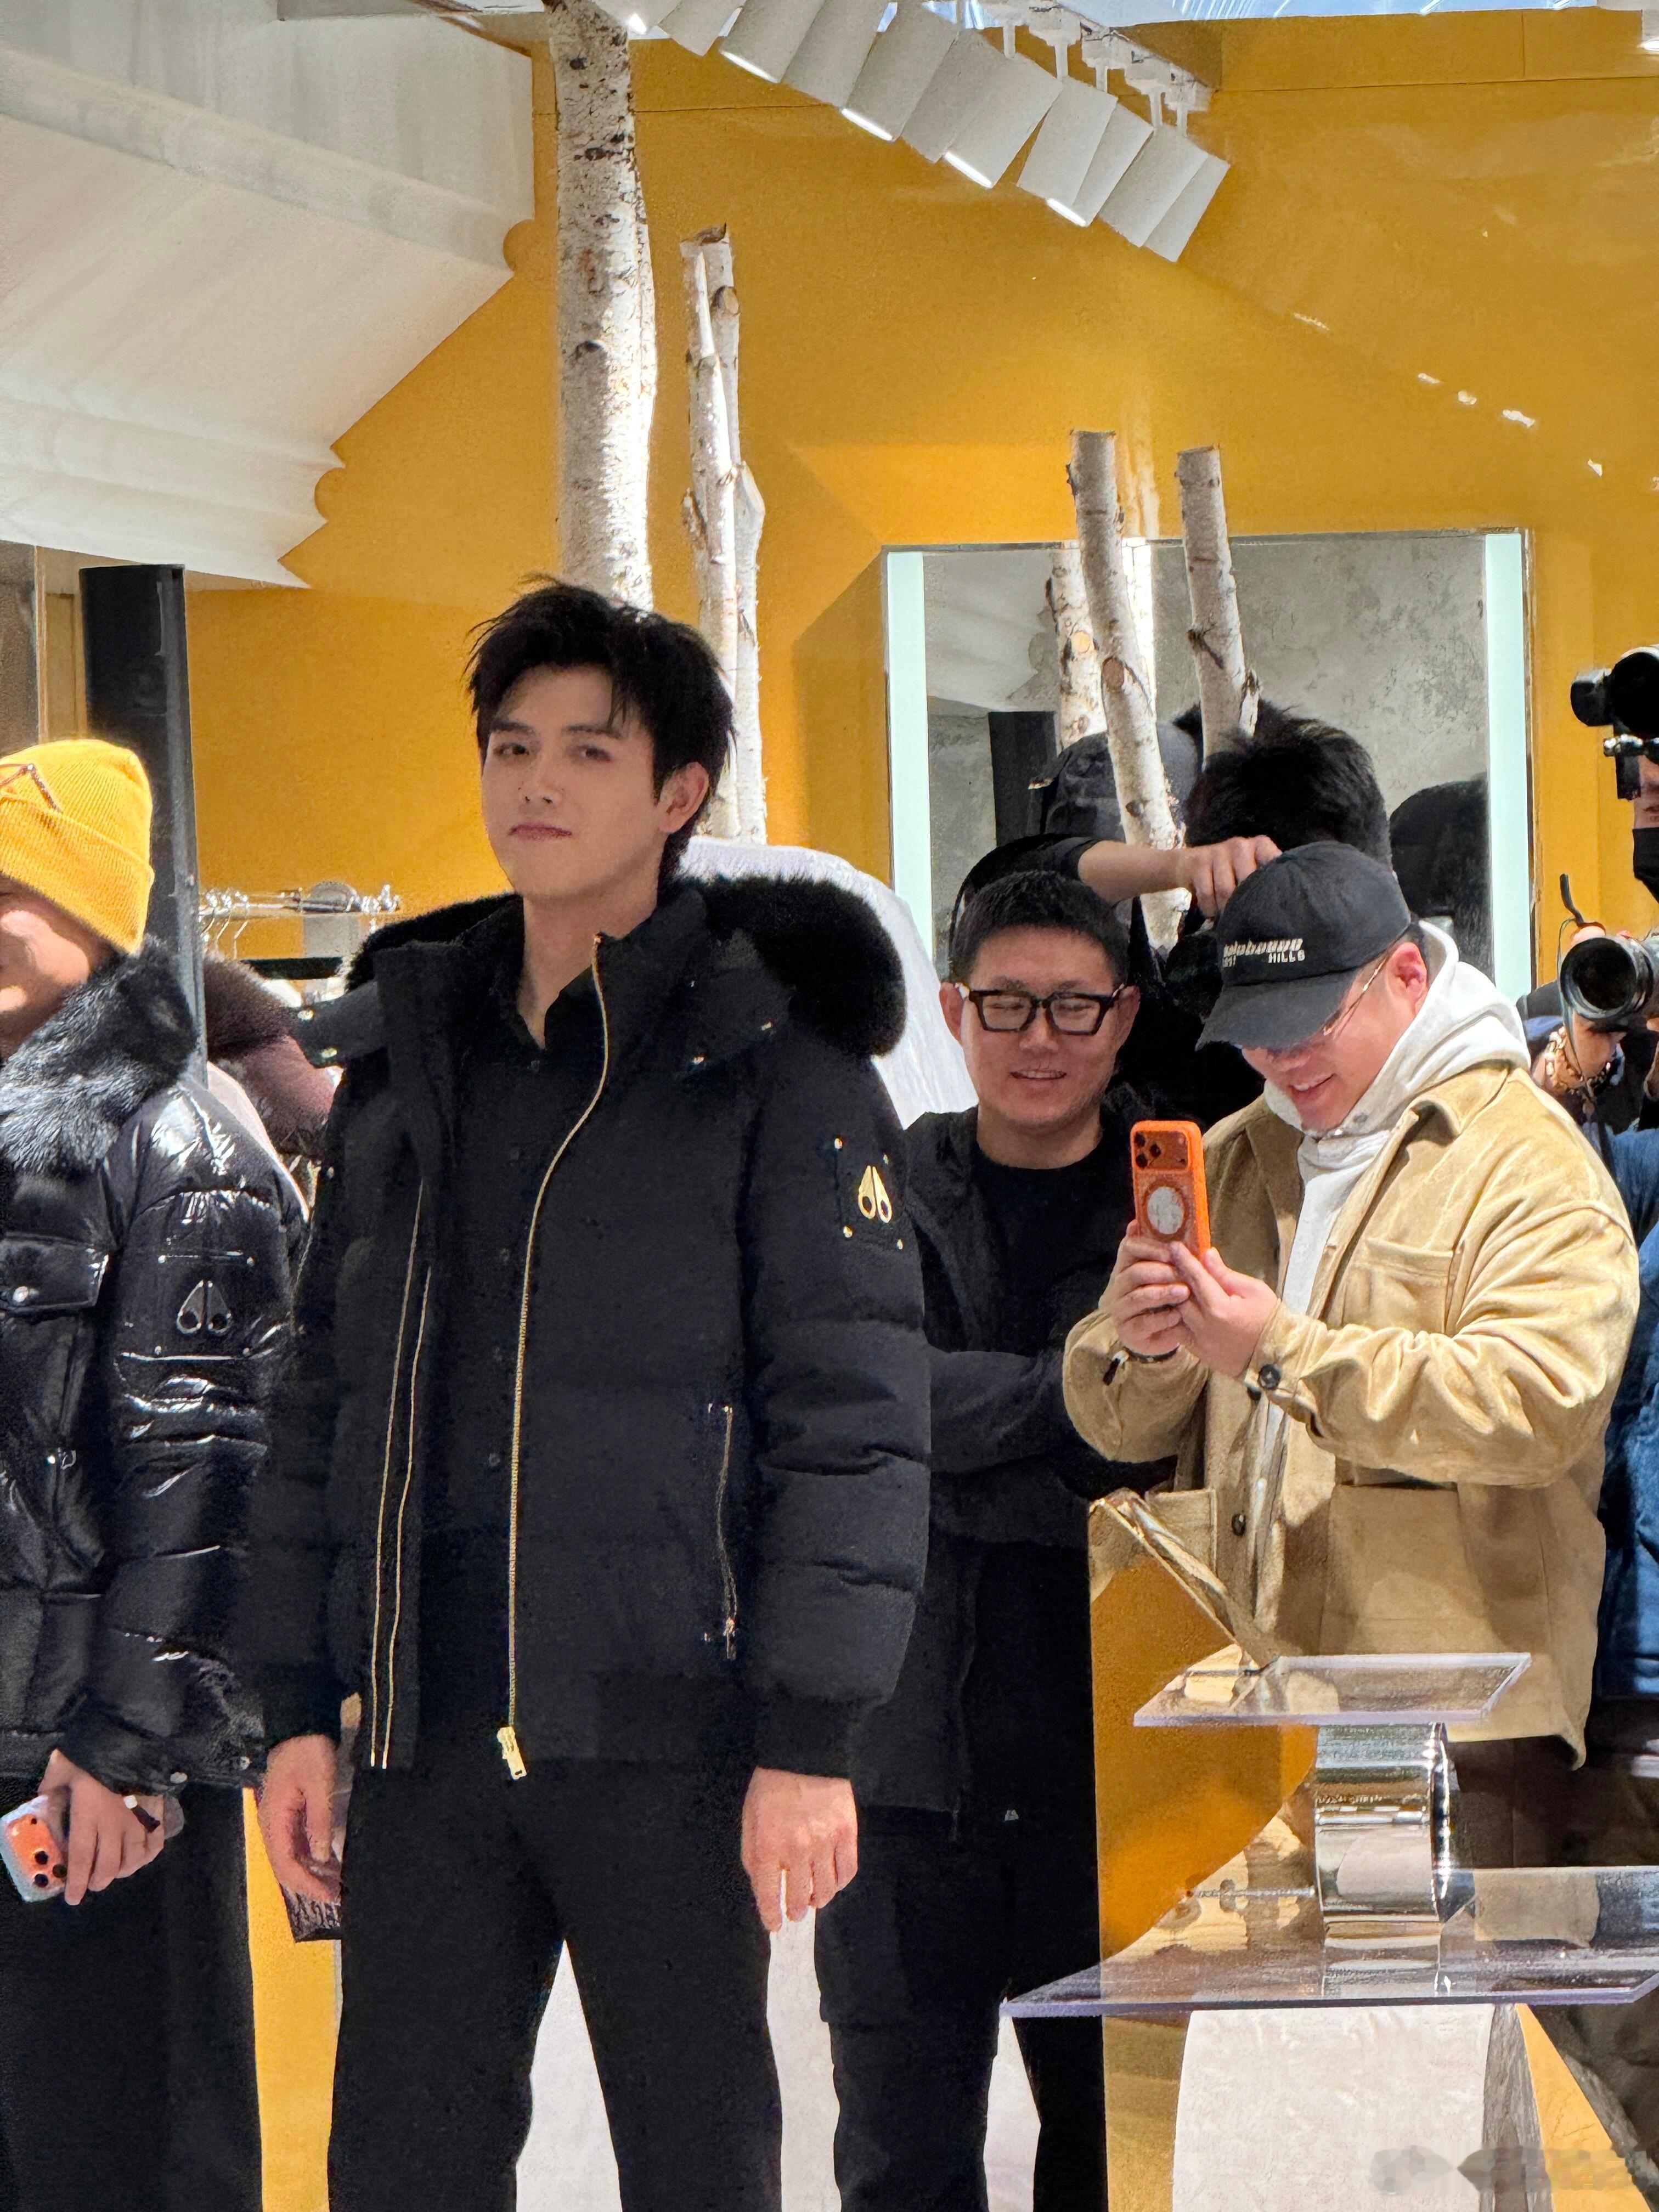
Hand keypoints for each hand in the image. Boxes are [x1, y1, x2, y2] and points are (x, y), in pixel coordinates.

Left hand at [39, 1749, 165, 1904]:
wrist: (136, 1734)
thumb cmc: (95, 1751)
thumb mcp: (63, 1766)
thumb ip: (51, 1786)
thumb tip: (42, 1800)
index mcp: (89, 1813)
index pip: (81, 1857)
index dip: (76, 1882)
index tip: (73, 1898)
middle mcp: (114, 1822)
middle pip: (108, 1865)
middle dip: (98, 1881)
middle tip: (92, 1884)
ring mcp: (139, 1818)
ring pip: (133, 1859)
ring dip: (122, 1872)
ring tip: (114, 1871)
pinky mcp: (157, 1811)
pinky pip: (156, 1843)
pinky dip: (147, 1857)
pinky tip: (139, 1858)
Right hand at [258, 1735, 340, 1904]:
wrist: (302, 1726)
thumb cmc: (309, 1751)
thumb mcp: (319, 1783)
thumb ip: (319, 1820)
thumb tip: (320, 1856)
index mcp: (274, 1819)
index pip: (285, 1863)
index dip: (305, 1883)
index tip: (328, 1895)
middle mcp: (272, 1824)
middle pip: (285, 1865)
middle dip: (309, 1884)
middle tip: (337, 1896)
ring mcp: (279, 1820)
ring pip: (292, 1857)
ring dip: (312, 1873)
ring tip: (337, 1884)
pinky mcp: (289, 1814)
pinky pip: (297, 1844)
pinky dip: (312, 1857)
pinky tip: (330, 1863)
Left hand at [740, 1768, 856, 1932]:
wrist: (803, 1754)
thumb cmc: (771, 1787)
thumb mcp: (750, 1820)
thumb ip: (753, 1855)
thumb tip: (763, 1884)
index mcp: (767, 1846)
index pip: (768, 1895)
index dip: (771, 1916)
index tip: (775, 1925)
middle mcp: (796, 1850)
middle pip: (798, 1897)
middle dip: (795, 1910)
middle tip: (796, 1911)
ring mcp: (824, 1843)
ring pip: (824, 1889)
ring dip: (818, 1900)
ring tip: (814, 1898)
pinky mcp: (846, 1833)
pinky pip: (847, 1870)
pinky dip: (840, 1883)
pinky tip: (833, 1882)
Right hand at [1103, 1232, 1189, 1358]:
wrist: (1165, 1335)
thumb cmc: (1167, 1300)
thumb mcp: (1165, 1274)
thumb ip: (1158, 1251)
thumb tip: (1137, 1221)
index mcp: (1126, 1267)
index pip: (1129, 1248)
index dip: (1150, 1247)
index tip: (1173, 1251)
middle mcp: (1118, 1287)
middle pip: (1134, 1272)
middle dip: (1161, 1271)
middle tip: (1182, 1273)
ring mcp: (1120, 1310)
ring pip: (1138, 1296)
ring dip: (1163, 1292)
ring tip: (1184, 1292)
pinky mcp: (1127, 1331)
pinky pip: (1144, 1322)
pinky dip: (1163, 1318)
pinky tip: (1178, 1316)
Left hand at [1167, 1244, 1278, 1379]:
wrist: (1277, 1354)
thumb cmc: (1269, 1318)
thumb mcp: (1254, 1290)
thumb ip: (1225, 1274)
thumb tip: (1206, 1254)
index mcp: (1220, 1308)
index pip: (1196, 1278)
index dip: (1184, 1260)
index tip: (1174, 1246)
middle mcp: (1204, 1326)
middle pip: (1180, 1295)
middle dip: (1174, 1277)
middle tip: (1169, 1261)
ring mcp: (1199, 1342)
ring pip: (1175, 1314)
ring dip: (1172, 1297)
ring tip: (1170, 1282)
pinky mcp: (1198, 1352)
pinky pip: (1178, 1331)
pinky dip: (1174, 1317)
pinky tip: (1175, 1305)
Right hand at [1179, 836, 1280, 917]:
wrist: (1189, 865)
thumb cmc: (1230, 874)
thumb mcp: (1251, 873)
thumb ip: (1267, 882)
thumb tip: (1287, 908)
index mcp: (1260, 846)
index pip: (1273, 864)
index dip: (1271, 887)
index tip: (1270, 905)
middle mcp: (1241, 845)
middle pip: (1248, 882)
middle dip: (1244, 905)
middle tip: (1243, 917)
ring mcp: (1218, 851)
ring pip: (1226, 890)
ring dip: (1225, 909)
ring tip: (1227, 916)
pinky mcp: (1199, 861)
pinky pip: (1207, 893)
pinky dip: (1209, 908)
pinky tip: (1211, 910)